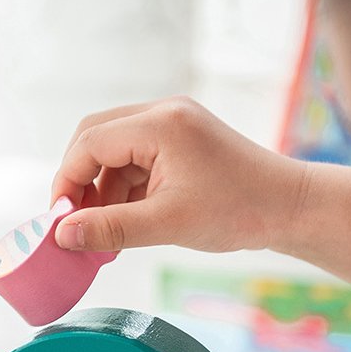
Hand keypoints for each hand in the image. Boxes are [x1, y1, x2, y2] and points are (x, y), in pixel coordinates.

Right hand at [50, 96, 309, 253]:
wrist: (289, 208)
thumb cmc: (238, 212)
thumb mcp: (167, 224)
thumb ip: (111, 229)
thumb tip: (62, 237)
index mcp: (160, 123)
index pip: (89, 142)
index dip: (67, 182)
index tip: (61, 222)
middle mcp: (162, 114)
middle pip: (95, 138)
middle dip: (79, 182)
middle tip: (75, 224)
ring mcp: (172, 125)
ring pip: (113, 152)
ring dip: (102, 191)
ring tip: (105, 234)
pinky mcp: (179, 142)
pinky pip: (134, 161)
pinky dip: (123, 191)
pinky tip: (125, 223)